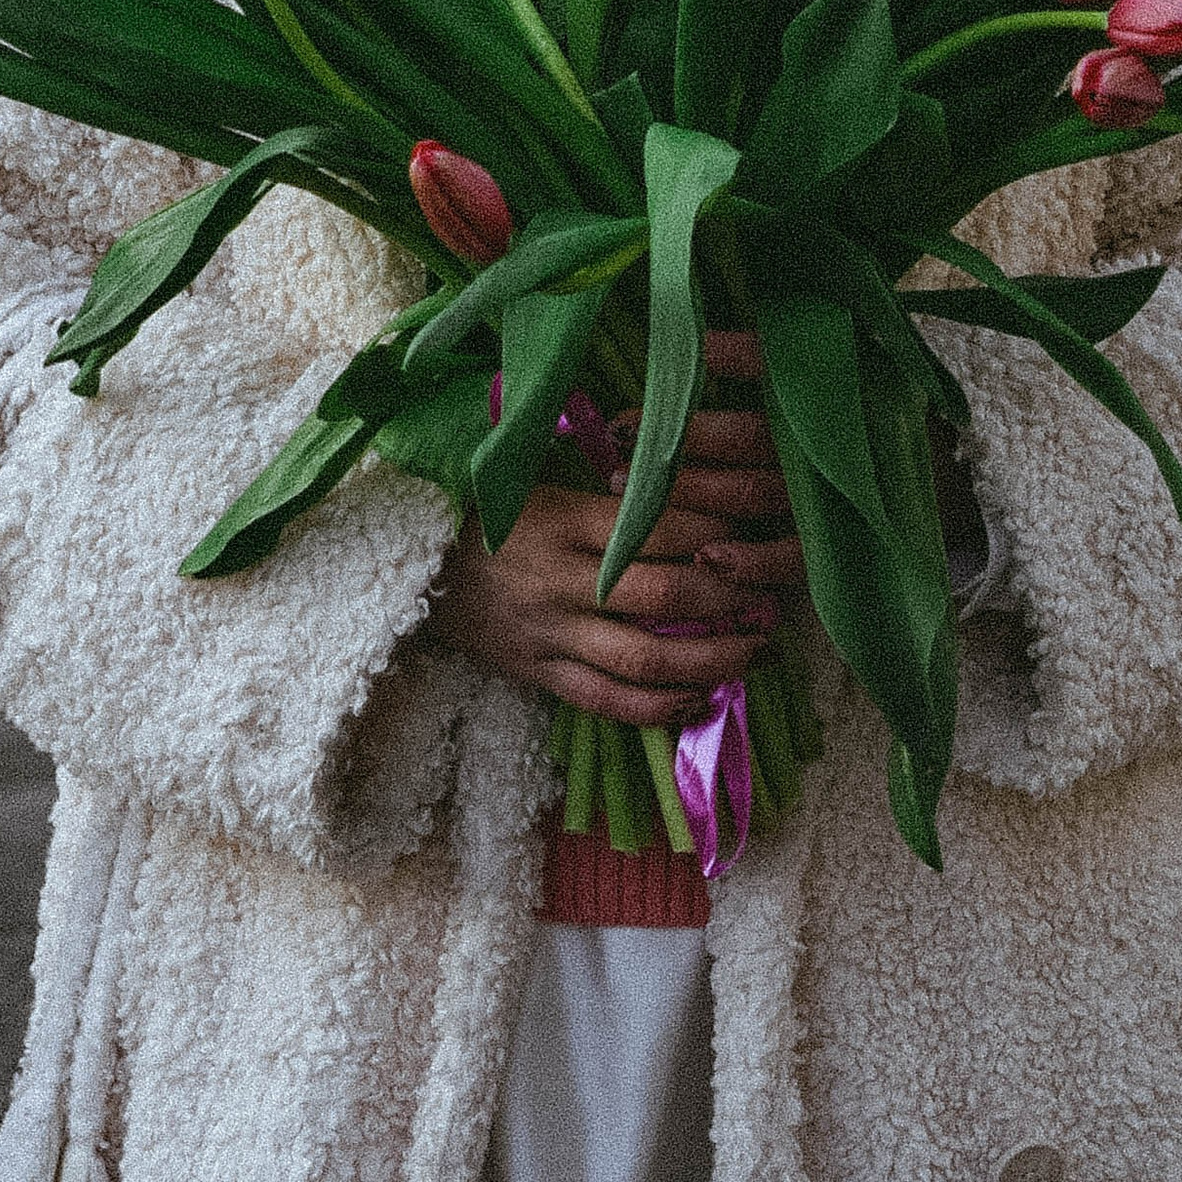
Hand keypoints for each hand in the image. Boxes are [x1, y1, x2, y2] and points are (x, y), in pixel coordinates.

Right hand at [425, 330, 805, 725]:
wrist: (412, 565)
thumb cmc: (487, 514)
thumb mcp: (539, 482)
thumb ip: (604, 490)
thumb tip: (678, 474)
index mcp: (563, 519)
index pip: (653, 524)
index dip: (711, 528)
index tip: (749, 529)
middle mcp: (561, 579)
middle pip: (661, 593)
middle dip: (726, 598)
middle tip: (769, 598)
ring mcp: (550, 633)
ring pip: (643, 658)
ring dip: (709, 659)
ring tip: (753, 652)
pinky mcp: (538, 673)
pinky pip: (606, 702)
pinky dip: (657, 707)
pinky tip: (698, 699)